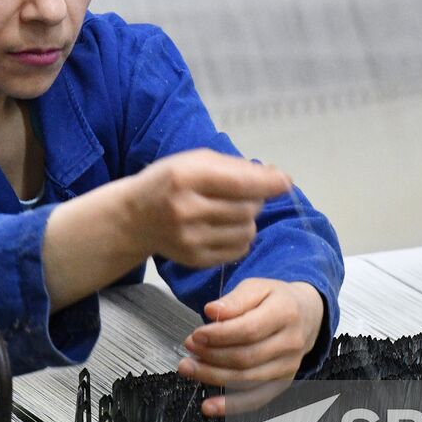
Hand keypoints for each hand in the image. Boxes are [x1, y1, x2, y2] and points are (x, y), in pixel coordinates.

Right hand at [128, 149, 290, 268]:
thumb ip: (235, 167)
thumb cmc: (170, 182)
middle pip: (247, 208)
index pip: (238, 183)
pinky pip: (238, 250)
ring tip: (231, 211)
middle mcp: (185, 210)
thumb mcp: (194, 161)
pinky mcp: (194, 260)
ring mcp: (189, 239)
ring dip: (248, 219)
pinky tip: (224, 227)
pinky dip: (240, 238)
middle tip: (241, 195)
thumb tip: (279, 179)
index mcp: (184, 178)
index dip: (267, 183)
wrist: (135, 217)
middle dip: (254, 200)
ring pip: (247, 231)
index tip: (286, 181)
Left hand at [178, 278, 324, 416]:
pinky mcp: (282, 382)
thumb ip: (235, 300)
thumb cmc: (276, 300)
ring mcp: (288, 366)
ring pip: (246, 380)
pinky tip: (210, 406)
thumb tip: (212, 311)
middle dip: (211, 356)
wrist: (307, 315)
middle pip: (246, 358)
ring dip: (213, 377)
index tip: (197, 334)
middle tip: (189, 348)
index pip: (249, 330)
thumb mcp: (257, 287)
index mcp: (286, 313)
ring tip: (190, 368)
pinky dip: (231, 406)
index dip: (219, 335)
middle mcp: (291, 343)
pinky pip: (256, 399)